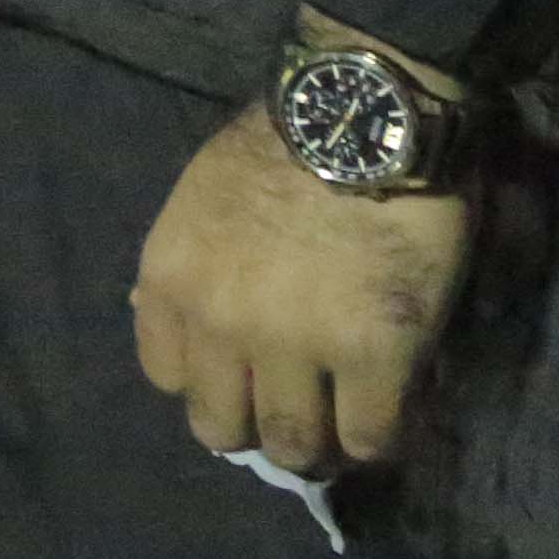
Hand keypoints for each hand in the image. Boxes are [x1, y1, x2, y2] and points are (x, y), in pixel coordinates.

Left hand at [129, 27, 474, 472]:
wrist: (359, 113)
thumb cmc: (282, 142)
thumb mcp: (197, 204)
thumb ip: (191, 270)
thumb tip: (172, 318)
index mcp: (170, 283)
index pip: (167, 376)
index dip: (211, 382)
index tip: (244, 377)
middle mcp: (220, 325)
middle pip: (221, 427)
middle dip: (258, 428)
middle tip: (297, 417)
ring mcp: (296, 346)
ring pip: (294, 443)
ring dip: (319, 445)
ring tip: (344, 428)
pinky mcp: (375, 355)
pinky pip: (369, 435)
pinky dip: (379, 437)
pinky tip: (391, 413)